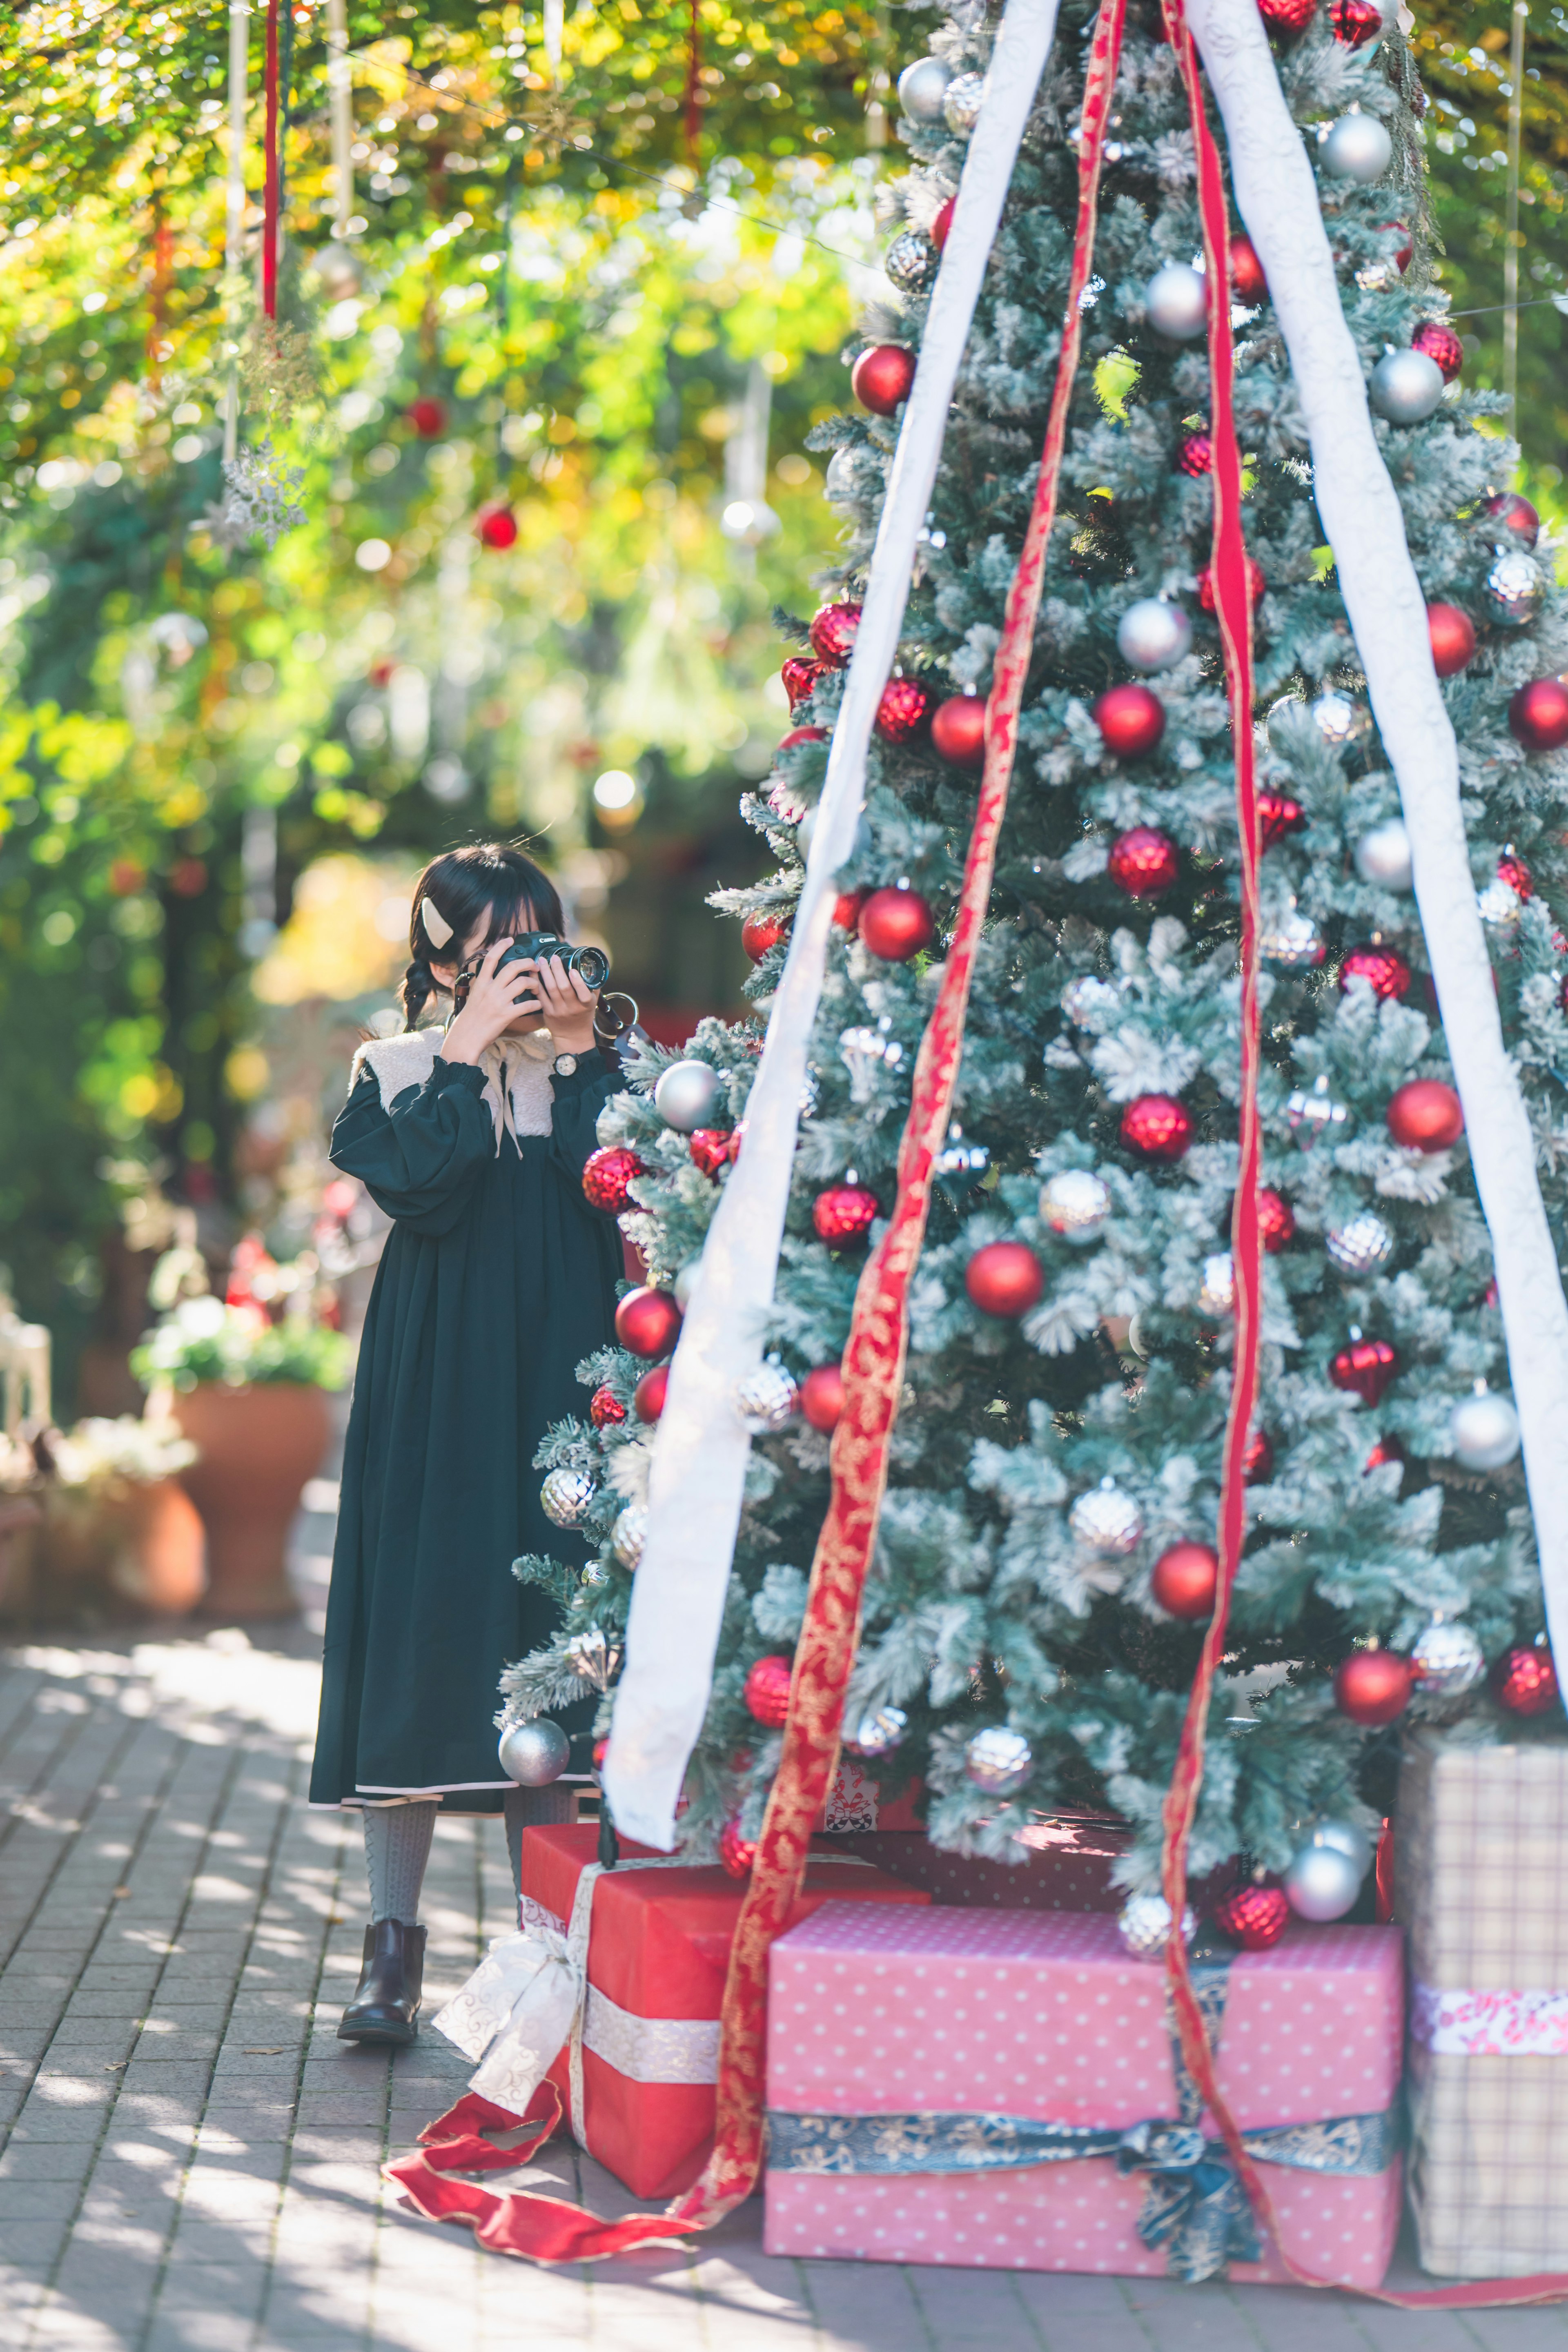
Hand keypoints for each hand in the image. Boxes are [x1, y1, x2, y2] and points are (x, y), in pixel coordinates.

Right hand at [437, 938, 537, 1064]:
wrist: (465, 1039)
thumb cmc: (468, 1021)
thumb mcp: (472, 998)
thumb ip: (482, 987)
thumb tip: (489, 979)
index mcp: (480, 984)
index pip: (490, 959)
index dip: (501, 946)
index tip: (510, 940)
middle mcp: (490, 989)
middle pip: (512, 967)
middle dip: (527, 963)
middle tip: (535, 965)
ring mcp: (498, 1002)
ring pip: (522, 983)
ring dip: (534, 983)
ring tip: (536, 987)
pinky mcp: (506, 1015)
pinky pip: (527, 1005)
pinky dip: (535, 1004)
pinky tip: (538, 1004)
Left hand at [525, 953, 598, 1051]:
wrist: (572, 1036)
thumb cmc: (583, 1016)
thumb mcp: (592, 1002)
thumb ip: (591, 986)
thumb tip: (591, 967)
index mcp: (585, 1005)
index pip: (583, 993)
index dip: (577, 982)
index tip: (573, 970)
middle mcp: (572, 1008)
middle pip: (563, 987)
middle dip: (557, 970)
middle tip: (554, 957)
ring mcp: (558, 1010)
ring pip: (550, 989)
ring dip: (546, 973)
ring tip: (542, 961)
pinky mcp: (547, 1012)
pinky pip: (540, 995)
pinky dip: (536, 982)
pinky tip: (534, 973)